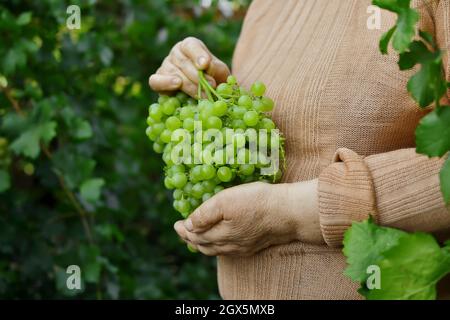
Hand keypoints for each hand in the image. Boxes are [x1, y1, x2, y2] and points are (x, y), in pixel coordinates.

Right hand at [148, 37, 229, 96]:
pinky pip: (155, 81)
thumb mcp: (220, 73)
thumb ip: (215, 67)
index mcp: (190, 46)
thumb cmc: (214, 80)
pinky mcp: (157, 81)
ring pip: (173, 73)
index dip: (198, 54)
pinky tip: (177, 85)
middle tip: (211, 86)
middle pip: (183, 62)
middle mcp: (175, 54)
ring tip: (202, 95)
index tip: (205, 65)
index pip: (191, 45)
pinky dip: (164, 83)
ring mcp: (165, 66)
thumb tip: (206, 65)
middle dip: (198, 76)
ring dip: (189, 85)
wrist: (206, 96)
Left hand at [174, 180, 324, 256]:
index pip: (195, 236)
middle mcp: (229, 245)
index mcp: (220, 234)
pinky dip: (218, 246)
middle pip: (204, 246)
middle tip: (182, 231)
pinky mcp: (254, 246)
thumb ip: (205, 214)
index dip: (183, 230)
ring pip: (217, 250)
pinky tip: (221, 241)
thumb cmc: (256, 202)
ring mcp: (242, 247)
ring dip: (203, 245)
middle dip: (191, 239)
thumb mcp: (226, 201)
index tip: (176, 224)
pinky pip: (229, 250)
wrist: (288, 212)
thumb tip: (188, 225)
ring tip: (197, 239)